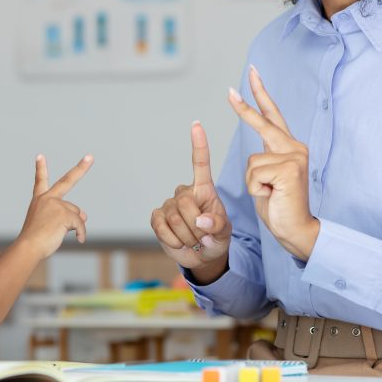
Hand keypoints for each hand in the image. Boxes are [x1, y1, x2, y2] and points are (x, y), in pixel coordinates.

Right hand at [19, 154, 91, 259]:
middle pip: (67, 180)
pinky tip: (79, 239)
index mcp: (39, 200)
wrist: (29, 247)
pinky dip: (81, 233)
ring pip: (76, 213)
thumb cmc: (36, 240)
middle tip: (90, 156)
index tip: (40, 156)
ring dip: (75, 225)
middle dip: (81, 168)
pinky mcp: (64, 213)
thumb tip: (85, 215)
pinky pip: (80, 224)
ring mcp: (56, 204)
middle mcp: (47, 198)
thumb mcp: (51, 224)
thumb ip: (67, 216)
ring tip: (58, 234)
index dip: (40, 168)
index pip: (40, 181)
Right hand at [150, 122, 231, 275]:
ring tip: (193, 240)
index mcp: (204, 189)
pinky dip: (173, 240)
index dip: (198, 144)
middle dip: (196, 225)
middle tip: (202, 237)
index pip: (200, 163)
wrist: (201, 256)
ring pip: (174, 218)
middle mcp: (185, 192)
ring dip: (187, 236)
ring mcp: (169, 204)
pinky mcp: (157, 218)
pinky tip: (179, 242)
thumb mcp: (224, 233)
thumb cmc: (215, 238)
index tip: (196, 125)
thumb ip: (218, 226)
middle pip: (185, 202)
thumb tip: (202, 220)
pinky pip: (161, 227)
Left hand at [229, 65, 318, 260]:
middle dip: (245, 108)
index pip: (273, 115)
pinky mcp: (289, 169)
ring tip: (270, 193)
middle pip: (264, 123)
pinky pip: (254, 174)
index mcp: (289, 147)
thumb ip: (264, 158)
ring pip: (251, 162)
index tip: (252, 72)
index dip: (261, 94)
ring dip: (252, 182)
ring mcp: (294, 157)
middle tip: (229, 91)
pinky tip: (273, 195)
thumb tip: (256, 151)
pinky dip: (256, 189)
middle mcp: (295, 147)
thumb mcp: (266, 177)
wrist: (296, 230)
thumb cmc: (279, 205)